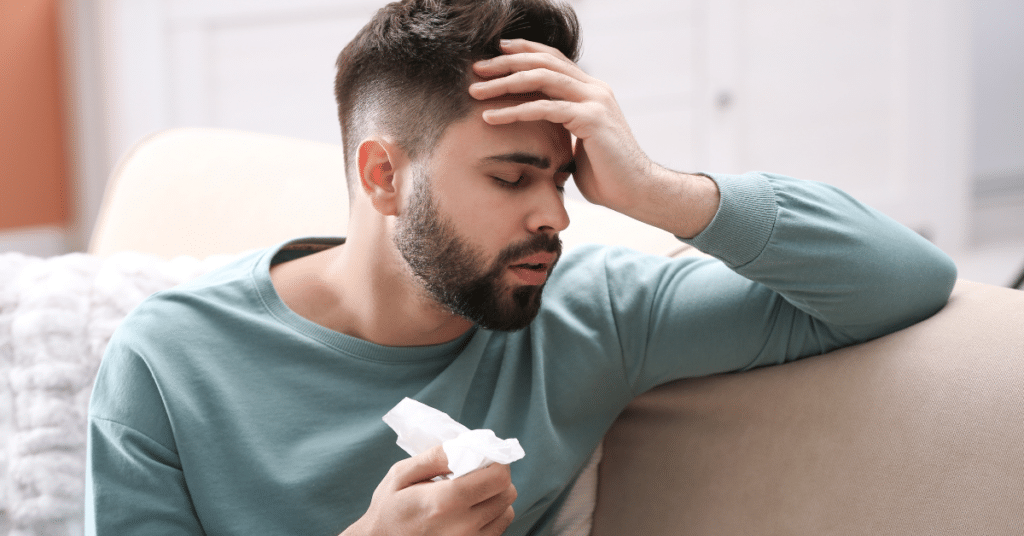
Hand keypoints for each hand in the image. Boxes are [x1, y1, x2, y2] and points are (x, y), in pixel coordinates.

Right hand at [343, 446, 516, 535]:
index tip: (483, 457)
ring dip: (495, 497)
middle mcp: (463, 526)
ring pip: (507, 511)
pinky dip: (492, 515)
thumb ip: (436, 456)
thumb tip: (467, 445)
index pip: (498, 478)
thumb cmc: (389, 509)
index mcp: (445, 502)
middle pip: (507, 493)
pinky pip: (499, 528)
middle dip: (496, 478)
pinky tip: (471, 511)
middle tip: (476, 474)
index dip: (496, 461)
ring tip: (472, 494)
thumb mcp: (401, 474)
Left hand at [470, 39, 718, 237]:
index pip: (553, 59)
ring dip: (505, 82)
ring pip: (542, 78)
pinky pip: (545, 109)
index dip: (524, 52)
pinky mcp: (591, 119)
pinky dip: (514, 111)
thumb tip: (538, 132)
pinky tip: (491, 117)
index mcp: (592, 91)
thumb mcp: (579, 144)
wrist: (637, 192)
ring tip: (476, 91)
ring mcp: (595, 101)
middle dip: (506, 62)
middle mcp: (594, 89)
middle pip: (543, 61)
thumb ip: (562, 129)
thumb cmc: (607, 176)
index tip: (494, 54)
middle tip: (476, 68)